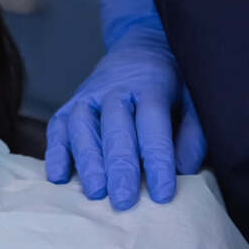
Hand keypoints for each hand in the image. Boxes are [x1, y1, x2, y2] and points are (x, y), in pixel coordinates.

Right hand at [45, 0, 206, 209]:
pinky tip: (58, 177)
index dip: (157, 160)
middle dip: (118, 166)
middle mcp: (115, 89)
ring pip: (81, 125)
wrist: (140, 47)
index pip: (152, 123)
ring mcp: (88, 94)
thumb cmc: (172, 82)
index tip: (162, 195)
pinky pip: (58, 126)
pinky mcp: (71, 103)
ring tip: (94, 193)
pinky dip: (55, 151)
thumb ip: (193, 133)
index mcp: (151, 85)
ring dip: (86, 160)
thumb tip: (183, 170)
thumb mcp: (193, 98)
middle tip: (123, 201)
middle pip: (114, 126)